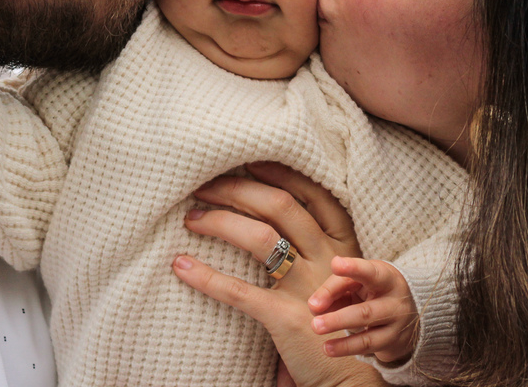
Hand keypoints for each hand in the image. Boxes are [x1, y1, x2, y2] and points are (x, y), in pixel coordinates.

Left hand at [172, 162, 382, 386]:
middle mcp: (328, 259)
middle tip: (203, 187)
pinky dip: (205, 276)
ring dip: (220, 222)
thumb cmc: (330, 316)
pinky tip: (181, 266)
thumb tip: (262, 202)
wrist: (345, 375)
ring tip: (192, 218)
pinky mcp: (286, 317)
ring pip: (260, 239)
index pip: (311, 193)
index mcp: (341, 243)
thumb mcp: (332, 271)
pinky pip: (239, 291)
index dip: (277, 174)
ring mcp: (309, 287)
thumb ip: (308, 241)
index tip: (246, 162)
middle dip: (237, 189)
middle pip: (280, 207)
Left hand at [309, 257, 418, 362]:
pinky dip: (346, 348)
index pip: (370, 272)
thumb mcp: (359, 280)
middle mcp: (395, 302)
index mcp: (386, 278)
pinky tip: (328, 349)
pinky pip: (367, 347)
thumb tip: (314, 307)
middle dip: (338, 317)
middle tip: (314, 317)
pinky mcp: (392, 342)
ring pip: (368, 335)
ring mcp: (396, 325)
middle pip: (365, 311)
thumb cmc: (374, 288)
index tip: (335, 264)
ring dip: (342, 339)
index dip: (354, 268)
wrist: (408, 310)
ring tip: (319, 334)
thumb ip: (335, 288)